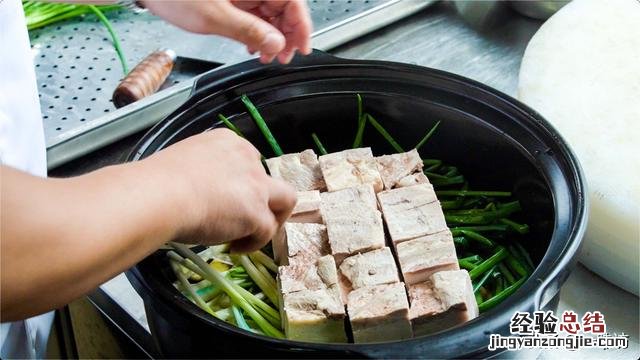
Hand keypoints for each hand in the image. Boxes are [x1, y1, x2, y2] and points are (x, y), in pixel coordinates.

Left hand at [140, 0, 311, 63]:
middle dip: (287, 34)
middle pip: (284, 7)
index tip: (302, 48)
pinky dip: (257, 30)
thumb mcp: (214, 17)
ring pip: (270, 12)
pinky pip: (254, 12)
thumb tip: (276, 44)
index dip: (302, 26)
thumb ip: (249, 31)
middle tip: (283, 57)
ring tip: (266, 56)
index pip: (292, 1)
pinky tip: (253, 45)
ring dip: (272, 35)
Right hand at [144, 129, 296, 251]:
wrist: (159, 196)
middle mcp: (248, 159)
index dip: (242, 184)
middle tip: (249, 218)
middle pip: (272, 179)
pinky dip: (253, 243)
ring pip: (286, 200)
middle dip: (266, 199)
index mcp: (228, 142)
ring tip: (251, 235)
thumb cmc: (157, 182)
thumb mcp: (183, 164)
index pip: (248, 161)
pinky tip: (235, 248)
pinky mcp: (257, 213)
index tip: (227, 200)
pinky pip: (267, 231)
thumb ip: (201, 173)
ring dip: (272, 219)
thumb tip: (197, 193)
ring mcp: (257, 186)